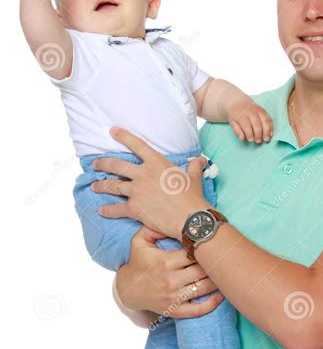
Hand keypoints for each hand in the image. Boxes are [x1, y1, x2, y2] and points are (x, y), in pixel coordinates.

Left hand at [91, 127, 211, 239]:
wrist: (189, 218)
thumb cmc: (192, 196)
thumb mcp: (194, 177)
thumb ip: (194, 166)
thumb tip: (201, 160)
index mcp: (156, 163)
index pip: (137, 145)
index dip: (123, 136)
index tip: (112, 130)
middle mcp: (143, 174)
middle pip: (117, 165)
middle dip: (103, 164)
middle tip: (95, 164)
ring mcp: (137, 191)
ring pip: (113, 186)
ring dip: (101, 186)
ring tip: (94, 186)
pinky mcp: (134, 208)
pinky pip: (116, 208)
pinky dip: (108, 210)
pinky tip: (101, 211)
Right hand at [115, 226, 223, 317]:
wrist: (126, 290)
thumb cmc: (137, 262)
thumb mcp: (138, 241)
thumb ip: (152, 227)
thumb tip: (169, 218)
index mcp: (166, 261)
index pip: (194, 253)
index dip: (206, 248)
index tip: (216, 242)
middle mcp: (171, 279)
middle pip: (202, 270)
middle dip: (215, 263)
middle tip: (226, 256)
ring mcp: (173, 297)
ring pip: (203, 288)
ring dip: (217, 281)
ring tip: (227, 272)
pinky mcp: (174, 310)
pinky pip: (197, 310)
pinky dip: (212, 304)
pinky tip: (221, 295)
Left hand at [228, 99, 272, 142]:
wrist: (238, 102)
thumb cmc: (235, 114)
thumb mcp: (232, 122)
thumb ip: (237, 130)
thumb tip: (242, 139)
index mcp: (241, 114)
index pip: (246, 124)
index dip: (249, 133)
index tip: (251, 140)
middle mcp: (250, 111)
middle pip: (257, 122)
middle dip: (258, 133)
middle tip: (258, 141)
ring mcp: (258, 109)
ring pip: (265, 120)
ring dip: (267, 130)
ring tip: (266, 139)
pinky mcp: (263, 110)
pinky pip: (269, 118)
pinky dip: (271, 126)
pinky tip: (271, 133)